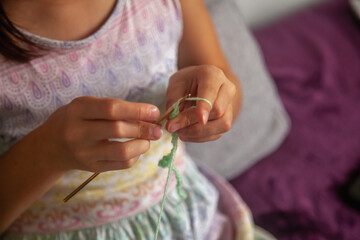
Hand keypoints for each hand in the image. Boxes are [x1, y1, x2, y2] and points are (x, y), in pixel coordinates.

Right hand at [38, 96, 161, 171]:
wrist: (51, 146)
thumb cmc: (75, 119)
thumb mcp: (87, 106)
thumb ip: (114, 109)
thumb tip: (150, 116)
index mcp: (78, 109)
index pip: (112, 108)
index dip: (137, 110)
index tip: (155, 112)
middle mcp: (78, 132)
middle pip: (118, 130)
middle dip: (144, 129)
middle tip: (157, 129)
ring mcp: (84, 153)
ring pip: (122, 151)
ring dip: (142, 145)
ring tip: (148, 140)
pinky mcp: (92, 167)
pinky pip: (121, 164)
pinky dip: (135, 156)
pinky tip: (137, 149)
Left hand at [166, 65, 236, 141]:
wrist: (199, 84)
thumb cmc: (186, 82)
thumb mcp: (175, 84)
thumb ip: (173, 100)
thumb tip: (172, 122)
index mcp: (213, 75)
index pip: (211, 92)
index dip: (205, 107)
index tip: (199, 119)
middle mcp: (227, 90)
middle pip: (218, 111)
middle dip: (193, 122)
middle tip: (172, 127)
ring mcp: (229, 106)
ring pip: (221, 125)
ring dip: (197, 133)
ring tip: (179, 131)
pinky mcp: (226, 121)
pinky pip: (216, 134)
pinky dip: (199, 137)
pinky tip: (187, 133)